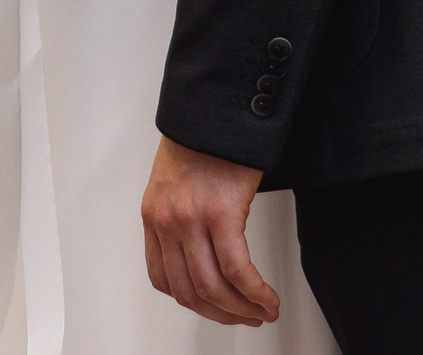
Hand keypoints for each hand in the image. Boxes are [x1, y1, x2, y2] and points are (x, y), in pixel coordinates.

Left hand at [143, 137, 277, 325]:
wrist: (218, 104)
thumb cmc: (203, 136)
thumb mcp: (176, 179)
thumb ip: (180, 215)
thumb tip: (202, 251)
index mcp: (154, 214)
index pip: (163, 278)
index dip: (193, 301)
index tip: (215, 307)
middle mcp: (166, 220)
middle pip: (190, 290)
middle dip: (221, 313)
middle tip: (246, 317)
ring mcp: (190, 218)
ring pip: (213, 287)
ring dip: (241, 309)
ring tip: (262, 310)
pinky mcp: (220, 212)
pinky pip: (237, 270)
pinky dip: (255, 292)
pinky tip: (268, 297)